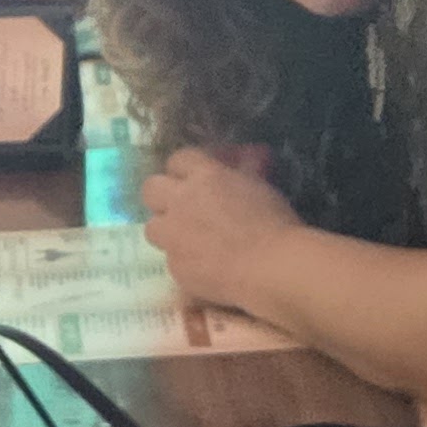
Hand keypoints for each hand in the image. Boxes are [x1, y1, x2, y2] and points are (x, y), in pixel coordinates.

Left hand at [137, 144, 298, 315]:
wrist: (271, 268)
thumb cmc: (276, 223)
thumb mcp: (259, 187)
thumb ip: (242, 173)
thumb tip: (246, 158)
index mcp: (204, 176)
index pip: (178, 159)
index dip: (183, 168)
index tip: (192, 177)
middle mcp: (181, 202)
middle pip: (150, 189)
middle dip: (162, 195)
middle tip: (179, 206)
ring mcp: (173, 237)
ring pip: (152, 228)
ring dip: (167, 230)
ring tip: (187, 239)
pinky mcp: (175, 267)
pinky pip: (170, 259)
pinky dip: (183, 260)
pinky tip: (204, 266)